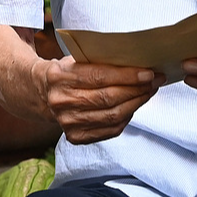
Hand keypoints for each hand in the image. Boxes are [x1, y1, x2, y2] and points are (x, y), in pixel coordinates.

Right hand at [40, 58, 158, 143]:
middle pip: (108, 98)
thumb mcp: (76, 59)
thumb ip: (100, 61)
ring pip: (112, 116)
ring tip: (148, 92)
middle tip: (154, 81)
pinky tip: (134, 106)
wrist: (42, 93)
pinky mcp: (75, 137)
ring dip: (136, 103)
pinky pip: (110, 130)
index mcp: (59, 77)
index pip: (99, 76)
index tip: (149, 73)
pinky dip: (127, 118)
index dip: (127, 76)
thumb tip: (137, 63)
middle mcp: (61, 102)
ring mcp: (67, 123)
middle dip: (136, 89)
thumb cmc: (66, 72)